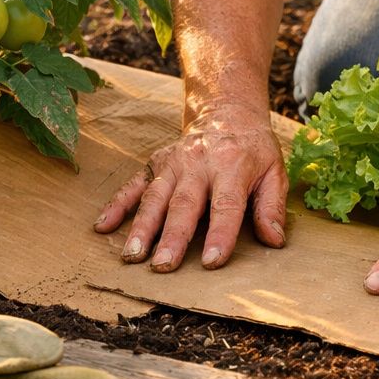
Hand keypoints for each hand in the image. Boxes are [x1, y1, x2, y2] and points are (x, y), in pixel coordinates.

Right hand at [93, 106, 287, 270]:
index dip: (221, 234)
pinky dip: (117, 205)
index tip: (213, 261)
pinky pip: (133, 184)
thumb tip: (274, 241)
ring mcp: (174, 162)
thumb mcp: (274, 172)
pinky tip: (103, 226)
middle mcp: (199, 163)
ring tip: (132, 255)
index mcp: (233, 166)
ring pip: (155, 197)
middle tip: (163, 265)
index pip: (226, 205)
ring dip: (142, 227)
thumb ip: (272, 207)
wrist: (226, 112)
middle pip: (184, 204)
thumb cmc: (253, 150)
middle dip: (173, 236)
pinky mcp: (156, 163)